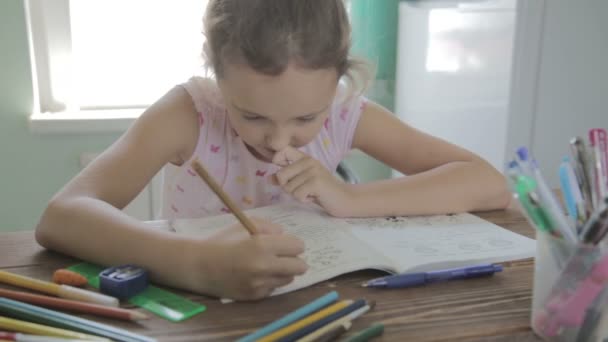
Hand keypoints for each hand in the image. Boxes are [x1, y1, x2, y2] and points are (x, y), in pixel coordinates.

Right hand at [187, 217, 307, 299]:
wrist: (200, 266)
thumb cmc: (223, 241)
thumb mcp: (246, 225)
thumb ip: (271, 228)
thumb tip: (285, 236)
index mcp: (263, 245)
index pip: (298, 247)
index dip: (293, 244)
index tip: (286, 244)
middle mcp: (264, 266)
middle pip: (301, 267)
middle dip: (295, 260)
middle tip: (284, 256)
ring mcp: (260, 284)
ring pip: (289, 279)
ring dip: (283, 272)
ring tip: (267, 265)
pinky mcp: (255, 296)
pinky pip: (274, 288)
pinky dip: (269, 282)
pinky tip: (255, 275)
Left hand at [271, 146, 352, 216]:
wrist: (344, 199)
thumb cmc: (322, 191)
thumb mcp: (302, 182)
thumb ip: (286, 178)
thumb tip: (269, 178)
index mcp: (304, 158)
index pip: (283, 150)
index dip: (276, 160)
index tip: (284, 172)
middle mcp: (309, 161)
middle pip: (281, 175)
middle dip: (288, 187)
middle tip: (302, 189)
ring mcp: (313, 171)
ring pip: (289, 188)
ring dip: (298, 195)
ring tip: (311, 193)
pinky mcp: (316, 182)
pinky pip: (297, 194)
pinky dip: (304, 199)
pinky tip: (315, 197)